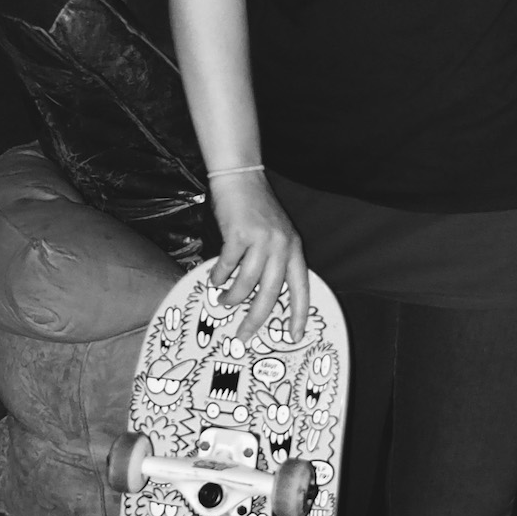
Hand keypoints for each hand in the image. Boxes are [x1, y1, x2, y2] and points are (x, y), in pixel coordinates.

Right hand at [207, 169, 310, 342]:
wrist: (241, 179)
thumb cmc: (257, 210)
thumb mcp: (278, 235)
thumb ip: (276, 261)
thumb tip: (261, 296)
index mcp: (294, 249)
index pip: (301, 288)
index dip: (298, 315)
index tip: (294, 337)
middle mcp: (282, 246)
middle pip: (270, 294)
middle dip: (256, 319)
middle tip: (244, 336)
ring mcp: (261, 240)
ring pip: (246, 283)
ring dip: (232, 297)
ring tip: (224, 301)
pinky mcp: (239, 234)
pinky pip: (227, 266)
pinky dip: (219, 277)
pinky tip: (215, 279)